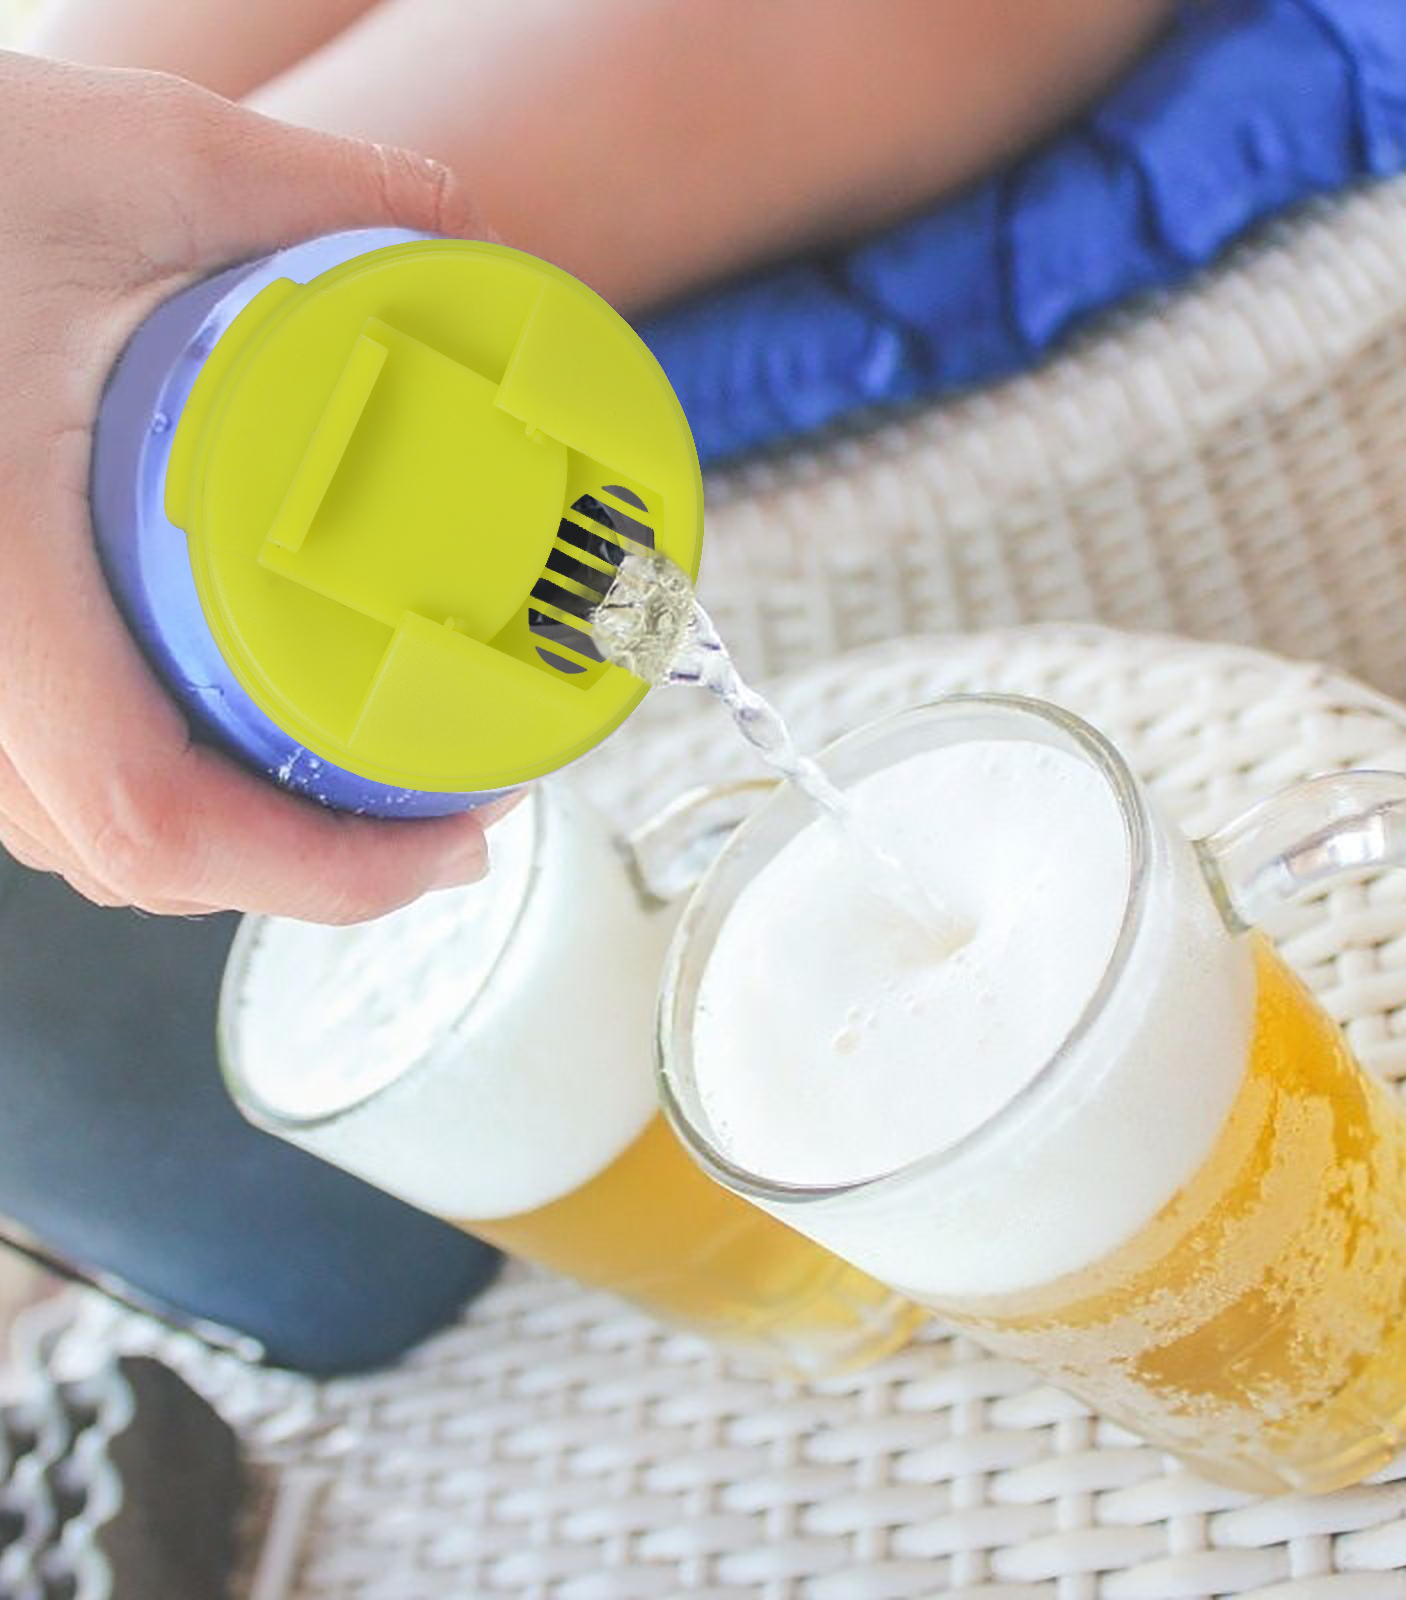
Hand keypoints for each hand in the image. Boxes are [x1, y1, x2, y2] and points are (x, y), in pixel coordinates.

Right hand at [0, 49, 503, 921]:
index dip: (320, 868)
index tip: (454, 842)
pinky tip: (240, 745)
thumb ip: (297, 187)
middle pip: (136, 853)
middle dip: (313, 862)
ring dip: (243, 840)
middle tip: (447, 820)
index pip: (150, 809)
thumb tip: (460, 225)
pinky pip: (49, 787)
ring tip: (373, 791)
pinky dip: (167, 794)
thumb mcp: (112, 158)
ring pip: (86, 836)